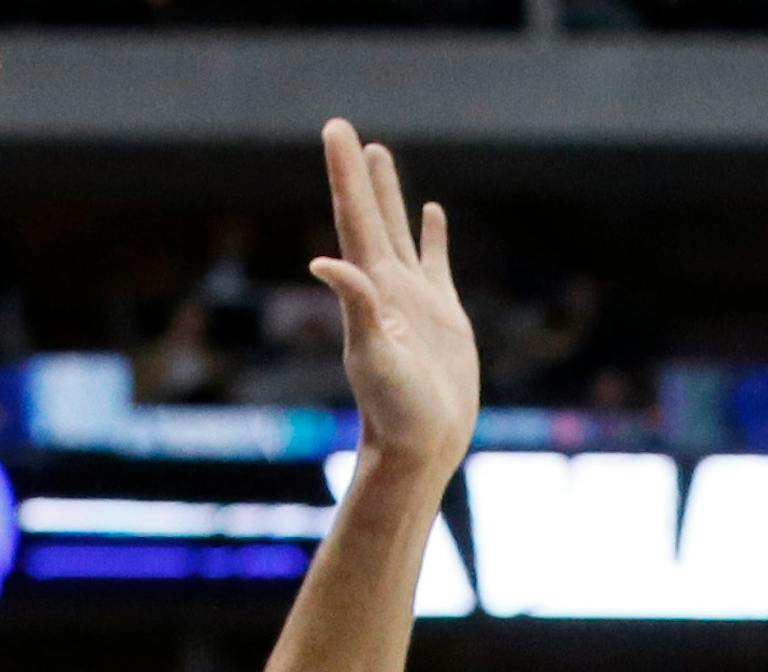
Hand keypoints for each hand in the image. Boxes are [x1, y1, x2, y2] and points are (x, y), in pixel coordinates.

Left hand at [311, 120, 479, 473]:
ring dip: (390, 194)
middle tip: (345, 129)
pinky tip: (432, 212)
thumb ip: (356, 308)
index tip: (335, 128)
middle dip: (359, 173)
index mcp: (370, 290)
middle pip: (370, 216)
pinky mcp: (442, 315)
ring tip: (379, 154)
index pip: (354, 218)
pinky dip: (432, 236)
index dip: (345, 174)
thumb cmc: (395, 412)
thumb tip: (324, 262)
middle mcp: (387, 287)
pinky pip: (436, 262)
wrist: (422, 447)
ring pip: (399, 232)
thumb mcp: (373, 358)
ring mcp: (415, 299)